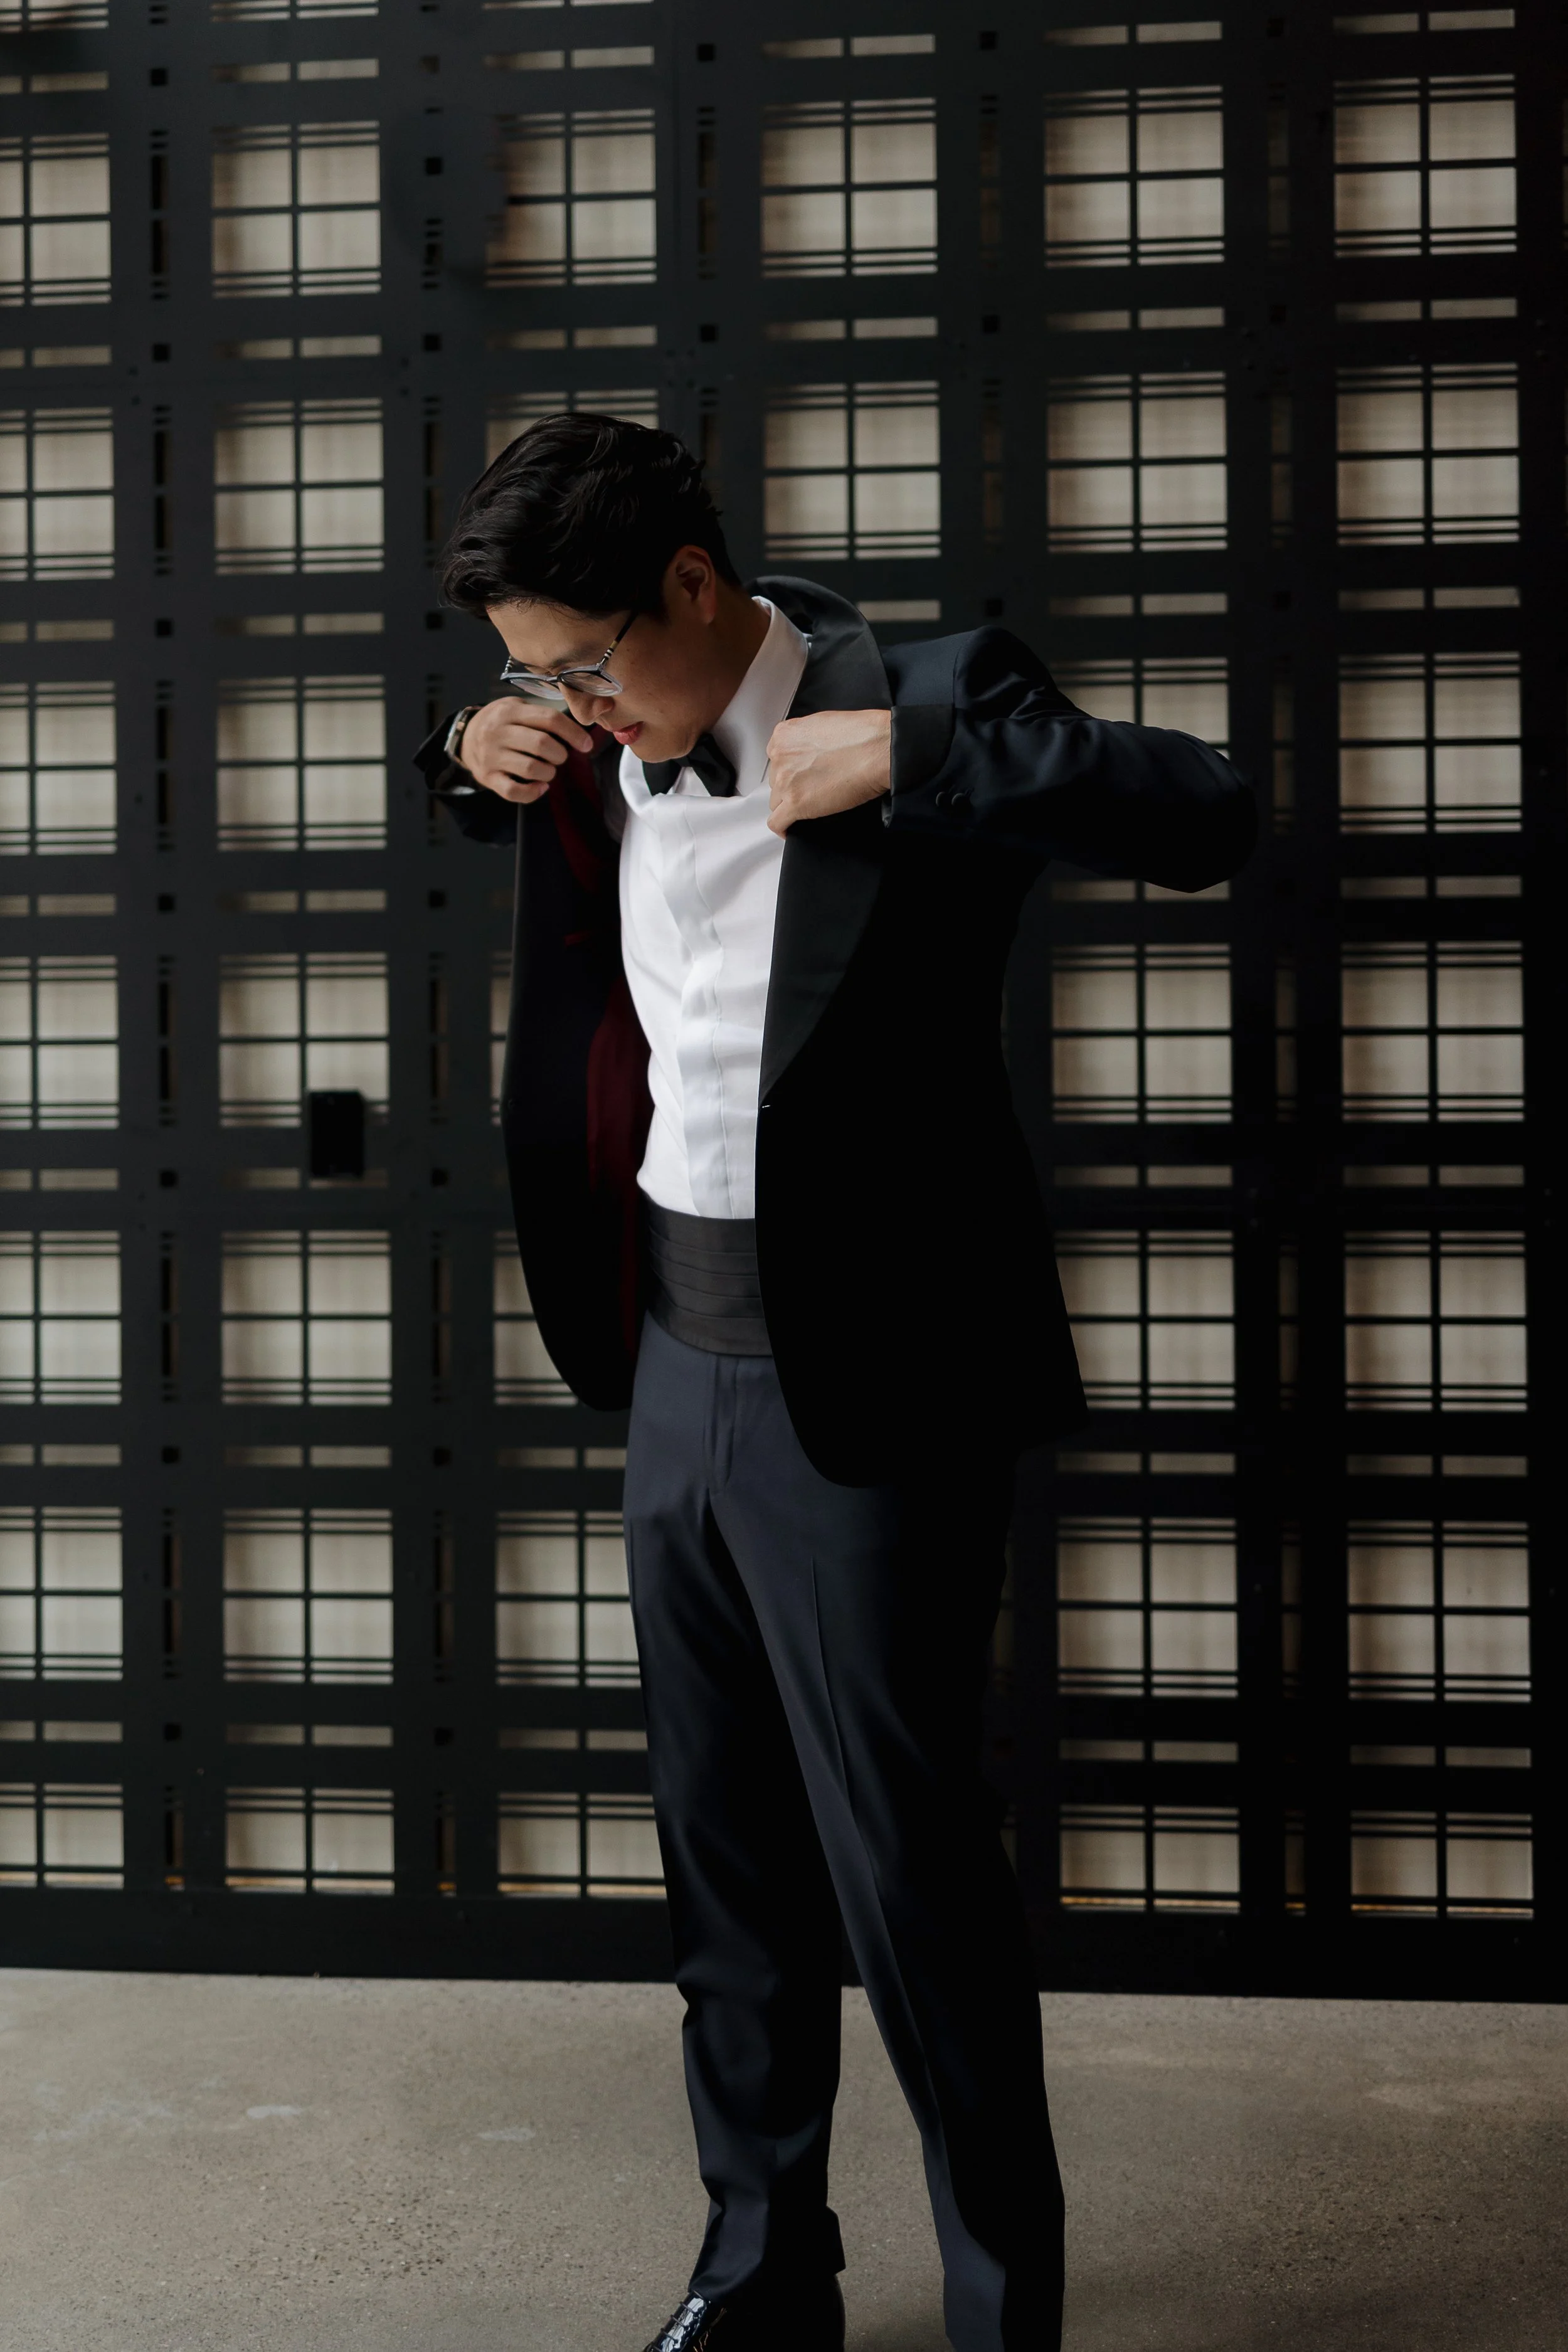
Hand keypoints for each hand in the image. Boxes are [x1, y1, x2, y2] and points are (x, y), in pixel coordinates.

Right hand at [456, 698, 593, 803]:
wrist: (465, 738)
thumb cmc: (501, 723)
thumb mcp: (515, 707)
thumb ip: (541, 714)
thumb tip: (578, 731)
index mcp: (509, 712)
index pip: (549, 719)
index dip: (573, 733)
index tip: (586, 745)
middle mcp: (498, 732)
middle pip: (541, 744)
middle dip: (560, 754)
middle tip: (560, 757)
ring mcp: (491, 756)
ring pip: (531, 768)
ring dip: (549, 772)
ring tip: (548, 769)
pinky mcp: (488, 778)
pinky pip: (514, 792)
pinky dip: (533, 792)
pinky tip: (540, 786)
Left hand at [765, 709, 891, 836]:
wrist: (877, 749)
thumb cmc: (862, 735)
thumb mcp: (823, 724)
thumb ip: (806, 739)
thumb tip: (808, 752)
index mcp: (785, 734)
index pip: (776, 758)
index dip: (788, 770)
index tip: (797, 776)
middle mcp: (780, 755)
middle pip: (776, 780)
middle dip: (791, 786)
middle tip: (810, 789)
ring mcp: (786, 780)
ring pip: (777, 802)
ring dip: (790, 805)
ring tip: (810, 806)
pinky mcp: (796, 803)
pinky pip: (776, 823)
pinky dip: (783, 828)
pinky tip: (790, 829)